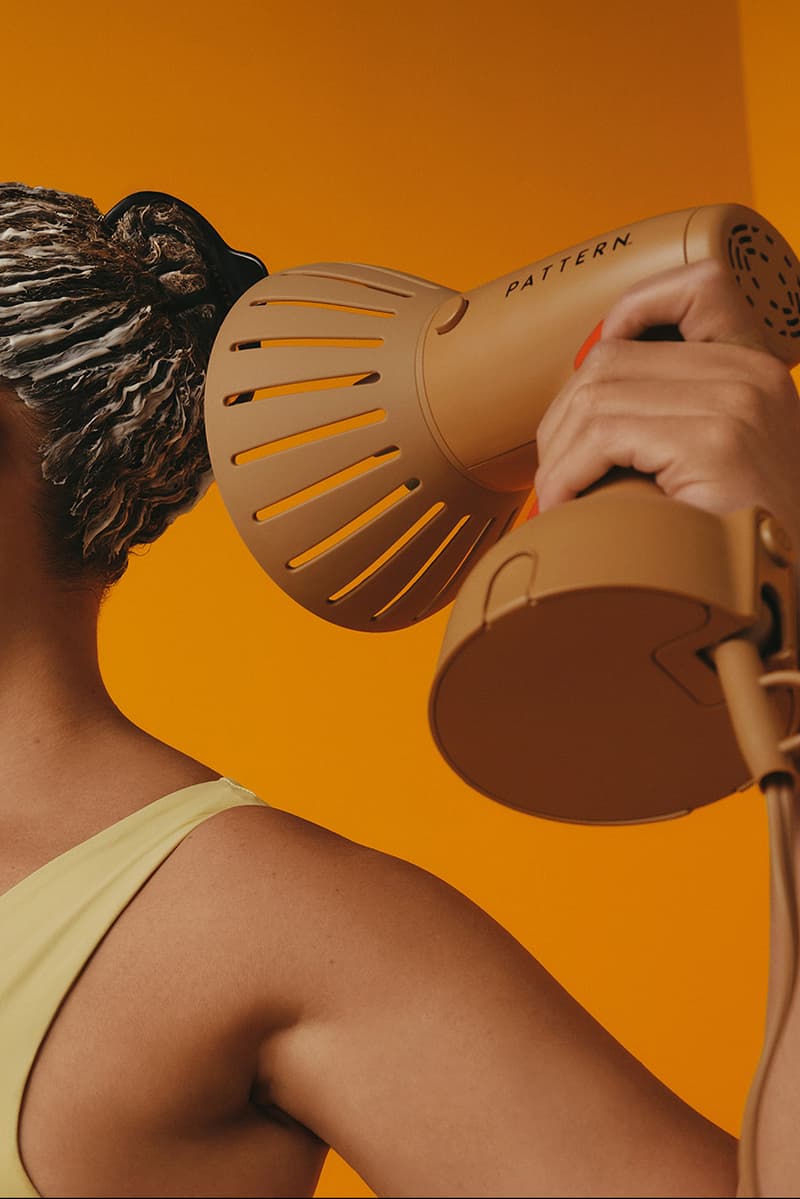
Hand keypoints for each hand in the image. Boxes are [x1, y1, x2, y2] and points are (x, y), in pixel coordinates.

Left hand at [533, 260, 799, 560]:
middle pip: (614, 357)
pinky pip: (604, 435)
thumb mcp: (715, 456)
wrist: (782, 592)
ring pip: (597, 395)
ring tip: (560, 494)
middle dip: (564, 415)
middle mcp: (753, 375)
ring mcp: (737, 405)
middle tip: (558, 469)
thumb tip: (582, 401)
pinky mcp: (715, 444)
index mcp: (757, 368)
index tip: (594, 379)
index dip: (630, 313)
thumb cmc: (734, 535)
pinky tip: (567, 504)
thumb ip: (674, 413)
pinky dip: (568, 473)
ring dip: (559, 451)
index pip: (695, 291)